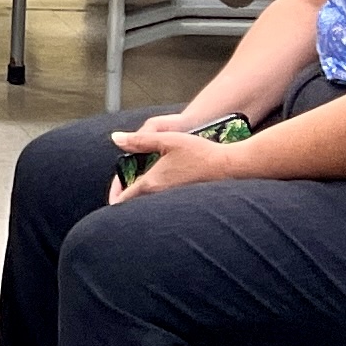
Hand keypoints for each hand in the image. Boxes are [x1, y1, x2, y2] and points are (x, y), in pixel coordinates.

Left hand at [106, 121, 248, 195]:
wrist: (231, 168)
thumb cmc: (200, 152)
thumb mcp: (167, 139)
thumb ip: (138, 140)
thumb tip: (115, 139)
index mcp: (152, 184)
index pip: (122, 199)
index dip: (114, 194)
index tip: (114, 190)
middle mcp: (160, 198)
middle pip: (134, 206)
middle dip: (126, 199)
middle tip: (124, 190)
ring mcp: (174, 203)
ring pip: (150, 207)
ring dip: (142, 200)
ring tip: (141, 188)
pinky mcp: (185, 204)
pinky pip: (164, 207)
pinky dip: (157, 201)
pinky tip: (164, 188)